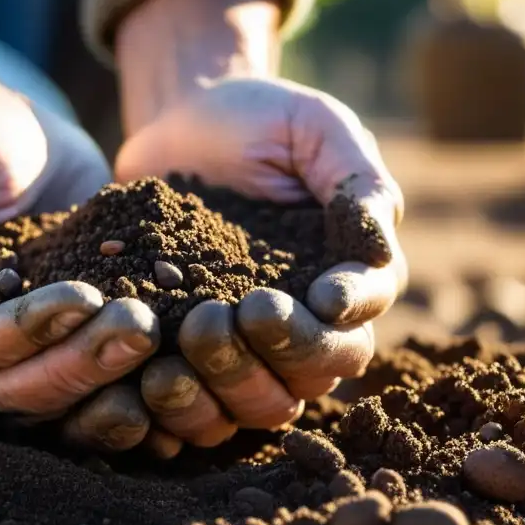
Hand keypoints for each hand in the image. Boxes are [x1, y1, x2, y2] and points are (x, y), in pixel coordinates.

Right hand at [0, 77, 159, 449]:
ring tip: (159, 339)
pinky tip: (175, 372)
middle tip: (140, 329)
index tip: (84, 298)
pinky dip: (130, 390)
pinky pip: (93, 392)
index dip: (25, 329)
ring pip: (60, 401)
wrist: (19, 138)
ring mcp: (16, 362)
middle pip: (17, 387)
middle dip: (79, 363)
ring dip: (110, 380)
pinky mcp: (65, 353)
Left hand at [114, 76, 405, 450]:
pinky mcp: (185, 349)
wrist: (180, 119)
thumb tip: (380, 251)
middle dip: (275, 354)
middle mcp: (302, 324)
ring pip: (253, 403)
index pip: (357, 324)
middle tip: (228, 314)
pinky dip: (172, 405)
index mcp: (345, 279)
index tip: (314, 297)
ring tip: (183, 345)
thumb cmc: (261, 119)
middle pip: (309, 376)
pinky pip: (191, 403)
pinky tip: (145, 375)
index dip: (336, 321)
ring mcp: (244, 345)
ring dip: (222, 387)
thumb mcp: (318, 130)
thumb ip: (358, 184)